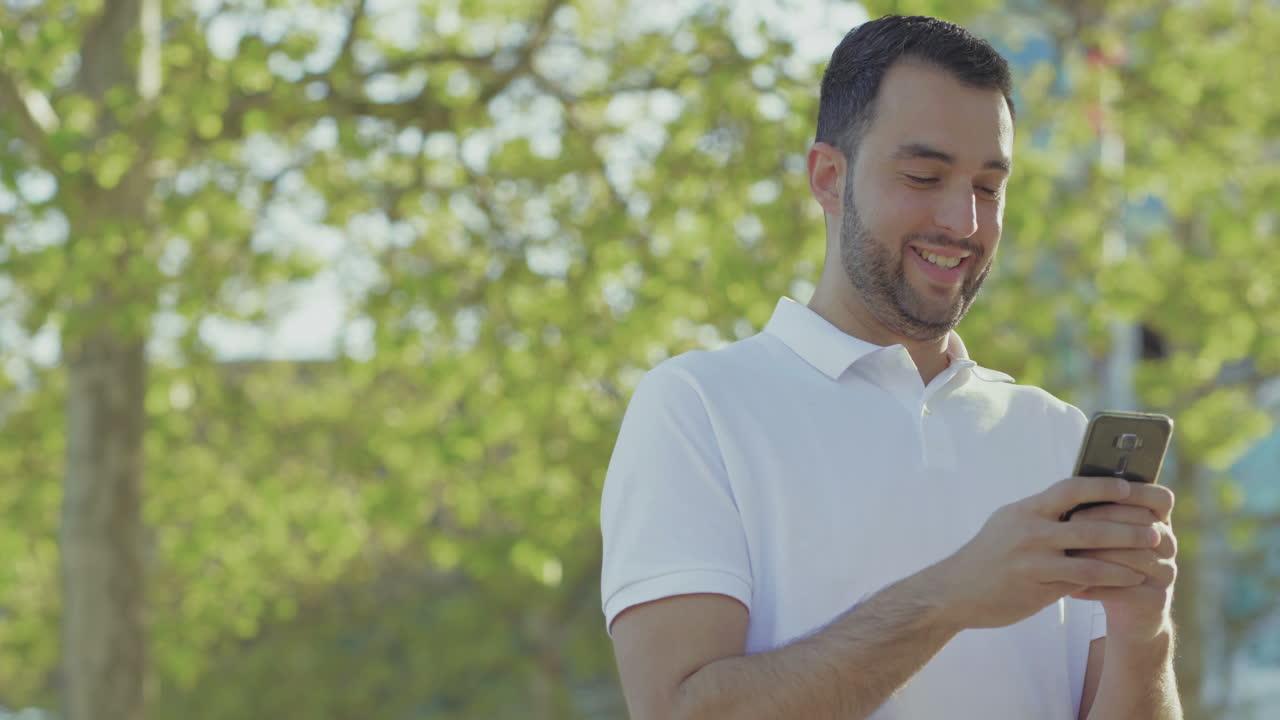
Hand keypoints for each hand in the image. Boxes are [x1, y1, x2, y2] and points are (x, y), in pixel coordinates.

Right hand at [928, 476, 1161, 631]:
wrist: (954, 591)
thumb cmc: (989, 555)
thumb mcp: (1009, 523)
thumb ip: (1042, 513)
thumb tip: (1082, 498)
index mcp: (1025, 510)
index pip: (1069, 489)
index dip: (1101, 486)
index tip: (1129, 488)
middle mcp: (1029, 531)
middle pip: (1089, 523)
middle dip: (1128, 525)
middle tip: (1156, 528)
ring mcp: (1033, 560)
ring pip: (1092, 556)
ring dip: (1127, 556)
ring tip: (1152, 555)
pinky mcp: (1037, 587)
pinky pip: (1084, 582)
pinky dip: (1111, 579)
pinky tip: (1130, 579)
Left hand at [1065, 485, 1177, 643]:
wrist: (1129, 616)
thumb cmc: (1107, 565)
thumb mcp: (1106, 538)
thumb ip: (1098, 516)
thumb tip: (1067, 492)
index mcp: (1158, 523)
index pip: (1160, 500)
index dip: (1134, 492)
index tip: (1096, 490)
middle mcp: (1168, 545)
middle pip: (1142, 525)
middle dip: (1103, 521)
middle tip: (1070, 522)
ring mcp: (1166, 573)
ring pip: (1134, 557)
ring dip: (1098, 555)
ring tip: (1068, 554)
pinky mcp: (1158, 600)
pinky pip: (1126, 590)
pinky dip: (1097, 588)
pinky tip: (1072, 589)